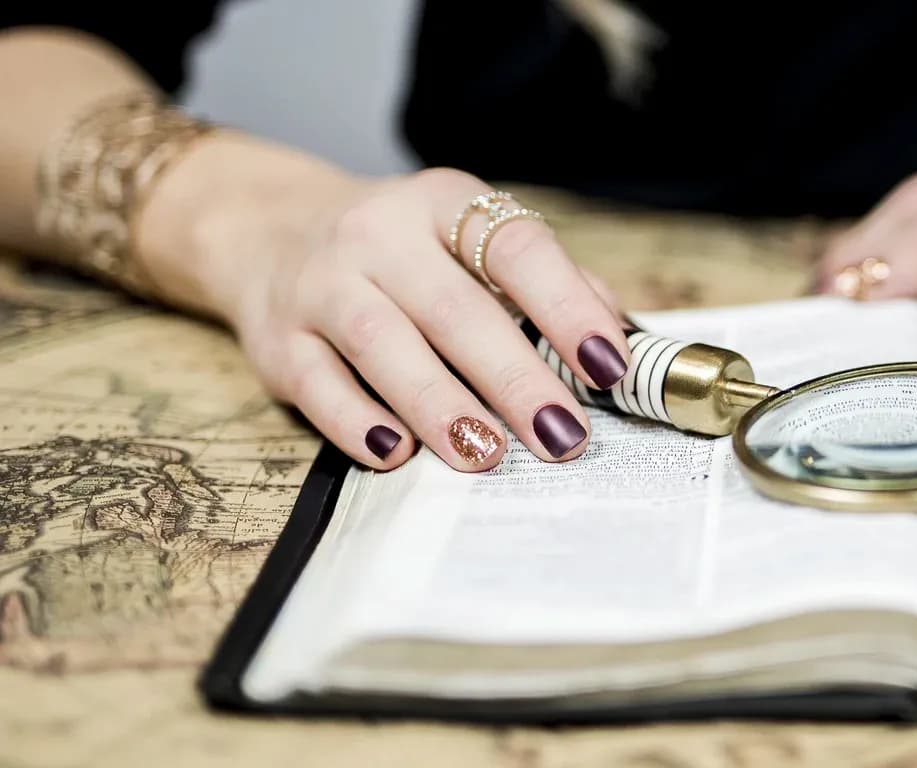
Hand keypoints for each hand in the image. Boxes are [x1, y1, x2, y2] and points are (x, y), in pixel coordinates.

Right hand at [145, 145, 632, 471]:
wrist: (269, 231)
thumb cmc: (404, 254)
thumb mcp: (471, 242)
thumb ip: (548, 285)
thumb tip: (620, 342)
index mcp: (444, 205)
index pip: (516, 248)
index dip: (567, 306)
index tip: (608, 365)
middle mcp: (379, 236)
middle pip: (454, 309)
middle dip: (514, 379)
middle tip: (562, 435)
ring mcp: (320, 284)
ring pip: (382, 344)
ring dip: (440, 405)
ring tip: (486, 454)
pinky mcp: (277, 339)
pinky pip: (318, 386)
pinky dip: (358, 422)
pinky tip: (397, 453)